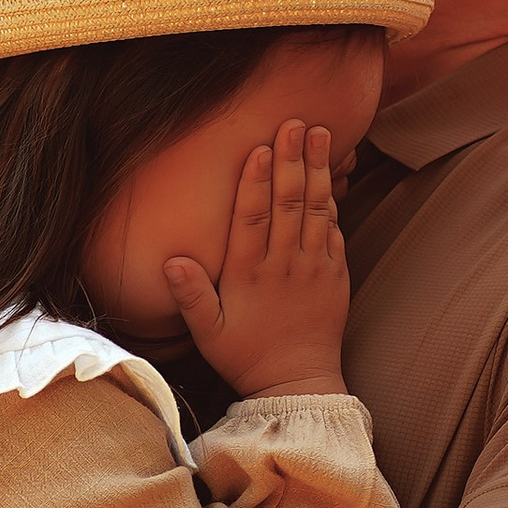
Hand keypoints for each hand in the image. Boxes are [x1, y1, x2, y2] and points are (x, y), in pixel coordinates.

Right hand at [163, 121, 349, 397]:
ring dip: (317, 170)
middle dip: (291, 160)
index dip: (255, 182)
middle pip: (288, 204)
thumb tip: (171, 259)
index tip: (259, 148)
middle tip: (294, 123)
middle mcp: (284, 266)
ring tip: (319, 134)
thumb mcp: (207, 332)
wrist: (297, 384)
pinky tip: (332, 175)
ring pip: (316, 211)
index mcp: (249, 275)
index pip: (253, 218)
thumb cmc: (246, 356)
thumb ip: (190, 295)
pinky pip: (335, 232)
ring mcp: (314, 268)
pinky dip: (333, 202)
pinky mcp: (335, 275)